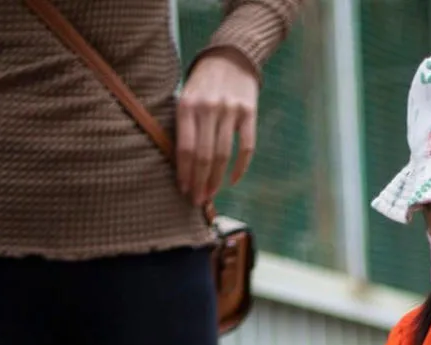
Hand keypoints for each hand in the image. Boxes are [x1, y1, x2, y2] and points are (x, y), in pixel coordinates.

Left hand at [176, 49, 259, 204]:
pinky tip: (232, 180)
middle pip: (204, 156)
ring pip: (223, 155)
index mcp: (188, 105)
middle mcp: (208, 108)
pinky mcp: (249, 113)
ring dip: (217, 180)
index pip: (186, 148)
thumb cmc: (203, 84)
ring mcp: (230, 111)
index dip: (185, 173)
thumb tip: (181, 166)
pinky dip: (240, 168)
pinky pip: (246, 148)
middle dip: (200, 182)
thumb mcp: (186, 97)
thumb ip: (184, 126)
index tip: (184, 191)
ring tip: (211, 194)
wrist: (231, 58)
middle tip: (198, 200)